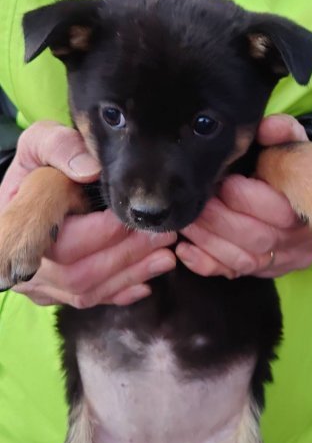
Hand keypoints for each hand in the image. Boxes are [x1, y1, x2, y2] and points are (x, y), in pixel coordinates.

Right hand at [0, 121, 175, 306]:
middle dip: (125, 251)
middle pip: (73, 267)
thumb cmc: (40, 165)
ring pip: (83, 289)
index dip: (86, 232)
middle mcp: (22, 256)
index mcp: (13, 215)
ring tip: (166, 255)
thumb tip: (91, 170)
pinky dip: (120, 292)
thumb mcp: (43, 141)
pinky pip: (88, 301)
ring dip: (130, 273)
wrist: (31, 190)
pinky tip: (147, 282)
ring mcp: (37, 280)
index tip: (123, 221)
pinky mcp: (54, 293)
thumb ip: (61, 147)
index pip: (40, 231)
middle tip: (163, 234)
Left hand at [176, 114, 311, 278]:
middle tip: (192, 204)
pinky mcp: (264, 270)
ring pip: (241, 258)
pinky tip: (184, 249)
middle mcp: (298, 237)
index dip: (241, 195)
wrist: (303, 198)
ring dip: (206, 240)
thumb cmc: (290, 166)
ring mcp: (281, 258)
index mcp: (306, 203)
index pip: (273, 207)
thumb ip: (281, 131)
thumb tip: (267, 127)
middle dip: (216, 219)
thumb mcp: (291, 143)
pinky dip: (205, 263)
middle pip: (254, 236)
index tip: (221, 181)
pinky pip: (233, 274)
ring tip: (183, 223)